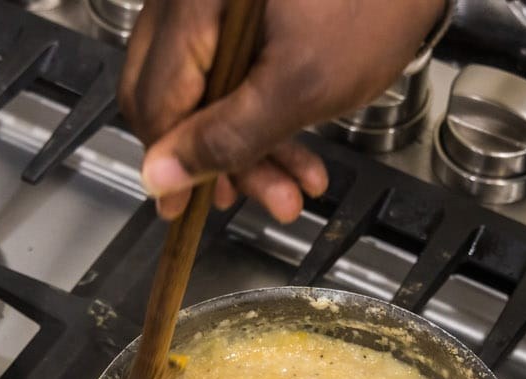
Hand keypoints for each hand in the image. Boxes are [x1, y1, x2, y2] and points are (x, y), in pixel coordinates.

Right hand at [119, 0, 446, 222]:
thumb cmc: (372, 4)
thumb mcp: (301, 87)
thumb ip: (227, 139)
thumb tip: (160, 178)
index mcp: (193, 5)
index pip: (153, 101)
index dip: (169, 164)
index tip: (183, 210)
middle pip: (176, 97)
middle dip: (222, 159)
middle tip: (269, 199)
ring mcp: (217, 0)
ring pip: (210, 90)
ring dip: (252, 144)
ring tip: (296, 184)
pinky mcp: (245, 7)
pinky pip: (236, 70)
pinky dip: (264, 111)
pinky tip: (298, 146)